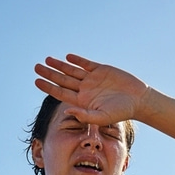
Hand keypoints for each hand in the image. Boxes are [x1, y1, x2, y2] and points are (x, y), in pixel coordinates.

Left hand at [34, 54, 149, 125]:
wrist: (137, 100)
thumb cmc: (120, 112)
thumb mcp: (101, 117)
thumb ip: (84, 115)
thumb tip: (67, 110)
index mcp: (82, 101)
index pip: (61, 92)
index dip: (48, 86)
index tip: (37, 81)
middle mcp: (85, 90)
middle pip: (63, 80)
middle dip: (49, 73)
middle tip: (36, 67)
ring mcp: (92, 79)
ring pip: (72, 71)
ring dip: (60, 65)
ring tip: (47, 59)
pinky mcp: (101, 70)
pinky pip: (86, 64)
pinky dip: (77, 60)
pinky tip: (68, 57)